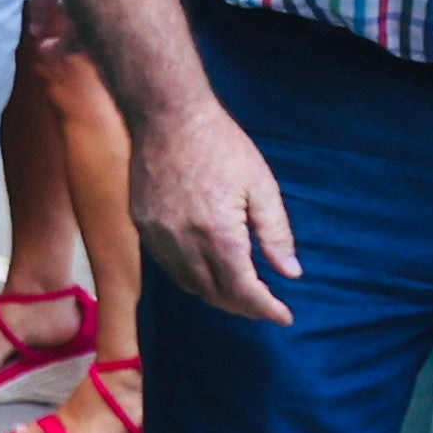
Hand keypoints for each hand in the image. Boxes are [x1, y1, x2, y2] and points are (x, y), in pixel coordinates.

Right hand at [126, 100, 302, 324]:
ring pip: (188, 284)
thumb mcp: (262, 185)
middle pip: (215, 293)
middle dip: (243, 306)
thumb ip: (276, 233)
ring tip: (238, 293)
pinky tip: (206, 269)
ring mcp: (158, 235)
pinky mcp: (142, 224)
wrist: (167, 116)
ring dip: (216, 295)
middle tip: (266, 306)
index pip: (243, 289)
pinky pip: (168, 265)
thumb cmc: (221, 145)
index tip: (284, 316)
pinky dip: (190, 277)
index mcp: (219, 233)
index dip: (265, 308)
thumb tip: (290, 272)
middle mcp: (184, 241)